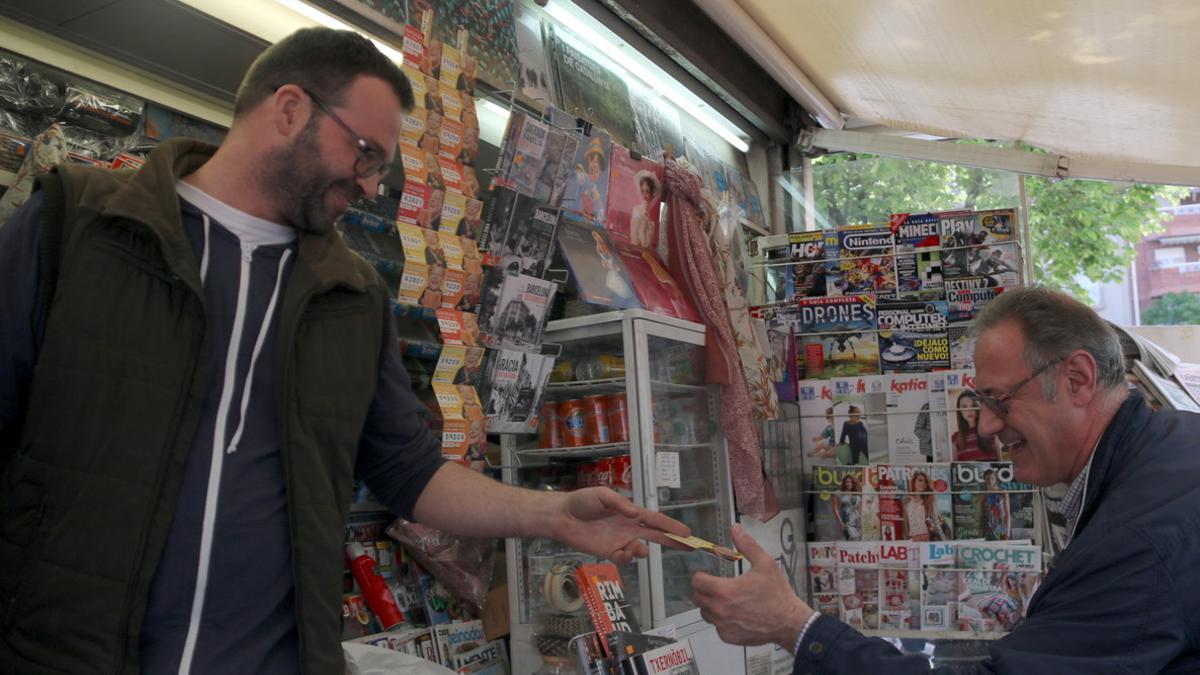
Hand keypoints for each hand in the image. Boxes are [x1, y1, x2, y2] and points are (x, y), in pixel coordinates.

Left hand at [551, 487, 690, 564]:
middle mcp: (628, 527)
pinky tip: (622, 553)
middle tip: (688, 547)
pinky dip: (626, 558)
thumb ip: (620, 504)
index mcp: (630, 513)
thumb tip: (637, 514)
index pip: (655, 520)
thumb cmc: (582, 501)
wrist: (562, 516)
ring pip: (640, 549)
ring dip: (642, 551)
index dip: (671, 526)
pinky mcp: (608, 552)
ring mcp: (619, 541)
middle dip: (672, 541)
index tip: (687, 533)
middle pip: (655, 535)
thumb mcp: (602, 495)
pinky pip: (623, 559)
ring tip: (637, 549)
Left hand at [692, 524, 812, 649]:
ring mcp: (723, 625)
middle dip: (704, 590)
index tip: (708, 576)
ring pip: (705, 613)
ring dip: (711, 606)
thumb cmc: (777, 594)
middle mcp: (720, 609)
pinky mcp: (728, 637)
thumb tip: (735, 528)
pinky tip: (736, 614)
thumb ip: (746, 545)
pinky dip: (722, 620)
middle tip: (718, 587)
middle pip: (697, 598)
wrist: (789, 622)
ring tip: (728, 601)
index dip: (701, 576)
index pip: (696, 582)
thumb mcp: (764, 564)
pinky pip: (716, 626)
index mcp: (725, 590)